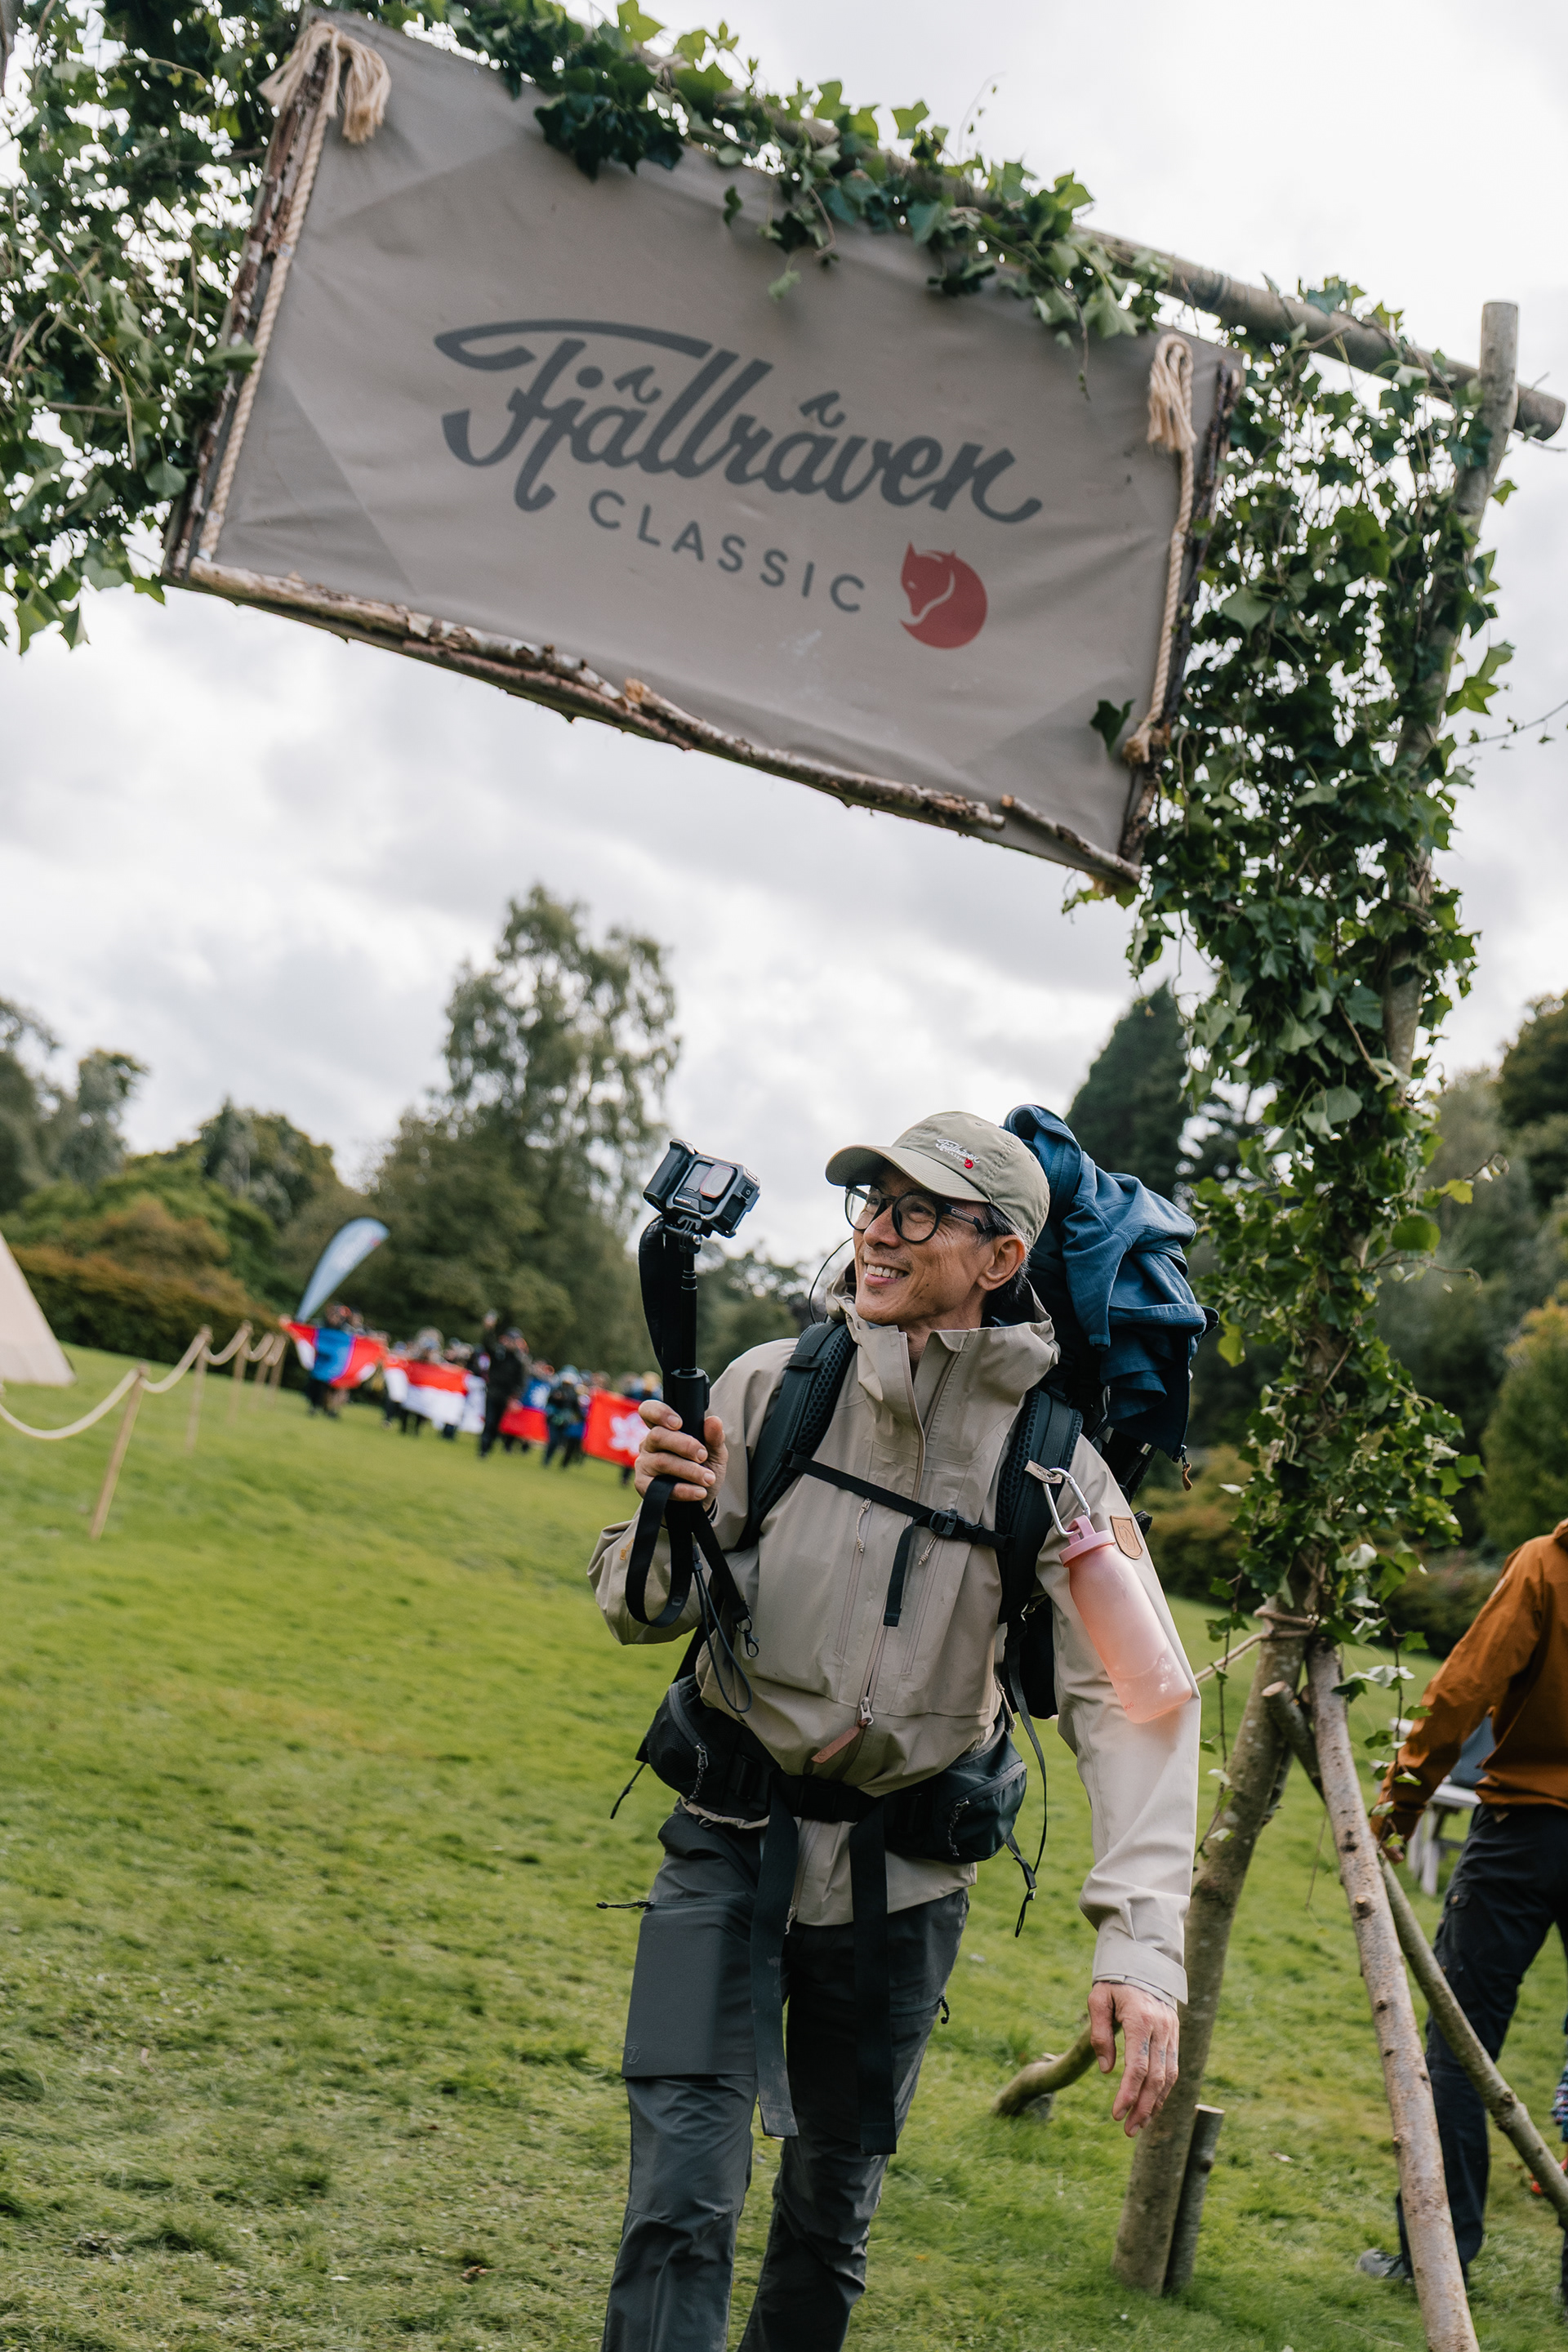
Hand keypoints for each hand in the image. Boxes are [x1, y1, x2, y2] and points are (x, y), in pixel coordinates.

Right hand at [632, 1399, 728, 1505]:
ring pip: (662, 1461)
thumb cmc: (704, 1468)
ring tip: (708, 1478)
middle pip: (658, 1436)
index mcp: (664, 1428)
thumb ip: (714, 1437)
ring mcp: (644, 1464)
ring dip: (689, 1470)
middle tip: (703, 1455)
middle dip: (684, 1445)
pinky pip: (659, 1487)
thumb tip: (713, 1421)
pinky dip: (683, 1490)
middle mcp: (649, 1444)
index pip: (649, 1410)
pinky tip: (699, 1492)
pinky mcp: (643, 1485)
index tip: (679, 1423)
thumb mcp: (715, 1452)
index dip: (660, 1413)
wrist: (700, 1499)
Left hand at [1088, 1982, 1178, 2136]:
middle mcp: (1161, 2029)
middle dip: (1143, 2107)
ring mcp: (1171, 2033)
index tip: (1116, 2113)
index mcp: (1141, 2020)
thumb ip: (1100, 2033)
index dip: (1128, 2093)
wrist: (1144, 1961)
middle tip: (1128, 2130)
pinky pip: (1172, 2068)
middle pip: (1156, 2077)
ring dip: (1155, 2104)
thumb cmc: (1115, 1982)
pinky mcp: (1174, 2036)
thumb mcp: (1098, 2000)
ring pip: (1168, 2076)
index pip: (1138, 2066)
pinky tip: (1152, 2106)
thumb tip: (1106, 2070)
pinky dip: (1163, 2091)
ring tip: (1139, 2125)